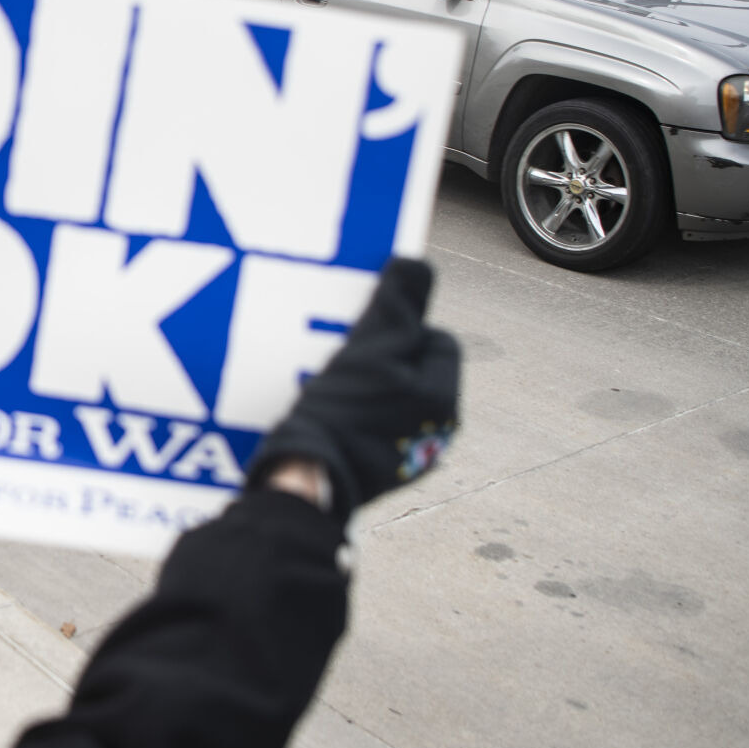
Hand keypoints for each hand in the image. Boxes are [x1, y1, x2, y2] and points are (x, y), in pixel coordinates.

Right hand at [248, 258, 459, 518]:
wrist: (305, 483)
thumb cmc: (339, 416)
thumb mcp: (369, 349)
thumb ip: (397, 306)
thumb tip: (416, 264)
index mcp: (443, 402)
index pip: (436, 340)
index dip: (403, 328)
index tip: (368, 332)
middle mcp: (435, 433)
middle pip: (415, 369)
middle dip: (384, 357)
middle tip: (347, 354)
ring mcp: (408, 456)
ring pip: (393, 398)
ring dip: (368, 384)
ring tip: (332, 382)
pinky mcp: (378, 471)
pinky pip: (374, 425)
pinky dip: (357, 414)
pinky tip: (328, 411)